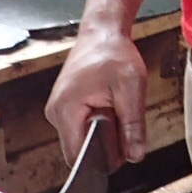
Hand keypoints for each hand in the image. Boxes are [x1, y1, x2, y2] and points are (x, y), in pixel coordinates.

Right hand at [45, 26, 147, 167]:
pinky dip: (96, 124)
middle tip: (121, 119)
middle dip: (104, 145)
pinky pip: (80, 127)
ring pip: (80, 139)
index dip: (102, 160)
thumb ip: (133, 125)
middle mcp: (55, 113)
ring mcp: (57, 110)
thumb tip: (135, 156)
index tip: (122, 148)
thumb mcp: (131, 89)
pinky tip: (107, 105)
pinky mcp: (63, 107)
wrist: (102, 32)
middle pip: (79, 150)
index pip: (78, 157)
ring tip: (113, 107)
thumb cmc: (114, 54)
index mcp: (66, 111)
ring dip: (101, 133)